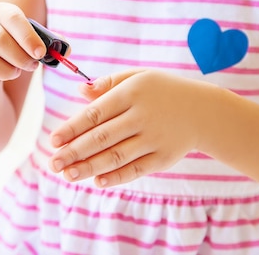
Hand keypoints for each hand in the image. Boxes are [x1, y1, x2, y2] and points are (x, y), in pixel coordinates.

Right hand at [0, 2, 46, 90]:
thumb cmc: (13, 52)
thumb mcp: (31, 45)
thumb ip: (50, 45)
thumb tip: (67, 51)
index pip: (12, 17)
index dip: (28, 36)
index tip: (40, 53)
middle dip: (20, 57)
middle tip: (32, 66)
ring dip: (7, 71)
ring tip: (14, 72)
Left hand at [48, 69, 221, 187]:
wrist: (204, 111)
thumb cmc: (162, 91)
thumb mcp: (138, 77)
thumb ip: (108, 84)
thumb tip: (79, 90)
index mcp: (133, 93)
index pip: (96, 113)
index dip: (73, 128)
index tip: (53, 140)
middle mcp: (143, 116)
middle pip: (102, 137)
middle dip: (75, 152)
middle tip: (53, 163)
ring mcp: (154, 139)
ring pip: (117, 156)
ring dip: (90, 167)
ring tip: (68, 175)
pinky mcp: (164, 157)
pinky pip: (136, 169)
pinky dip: (117, 176)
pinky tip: (97, 181)